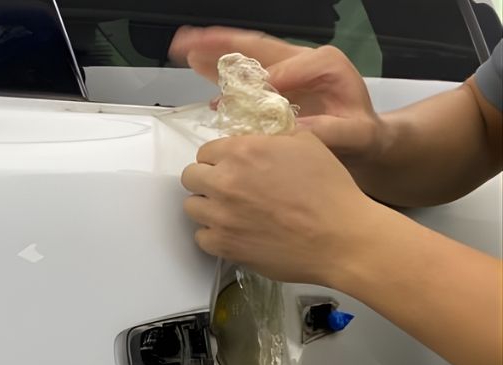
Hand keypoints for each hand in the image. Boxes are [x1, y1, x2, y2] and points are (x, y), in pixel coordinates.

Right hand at [168, 26, 387, 163]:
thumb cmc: (362, 134)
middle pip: (257, 46)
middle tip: (192, 42)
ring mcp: (283, 68)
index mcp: (324, 64)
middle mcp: (301, 59)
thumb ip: (329, 132)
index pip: (287, 69)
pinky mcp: (272, 81)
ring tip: (184, 46)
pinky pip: (242, 70)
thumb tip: (295, 133)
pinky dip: (218, 67)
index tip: (245, 101)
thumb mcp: (356, 135)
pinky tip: (196, 64)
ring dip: (213, 50)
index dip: (264, 84)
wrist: (364, 138)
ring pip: (245, 54)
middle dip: (222, 44)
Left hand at [180, 131, 387, 286]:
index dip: (219, 159)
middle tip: (229, 189)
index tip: (232, 168)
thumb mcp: (306, 144)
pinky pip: (201, 237)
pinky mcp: (224, 245)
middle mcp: (225, 181)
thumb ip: (271, 139)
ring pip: (192, 207)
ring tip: (231, 212)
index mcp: (242, 151)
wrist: (341, 237)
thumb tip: (256, 141)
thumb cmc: (330, 190)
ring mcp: (220, 216)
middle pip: (191, 177)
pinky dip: (214, 235)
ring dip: (208, 207)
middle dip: (207, 180)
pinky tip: (234, 233)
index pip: (206, 151)